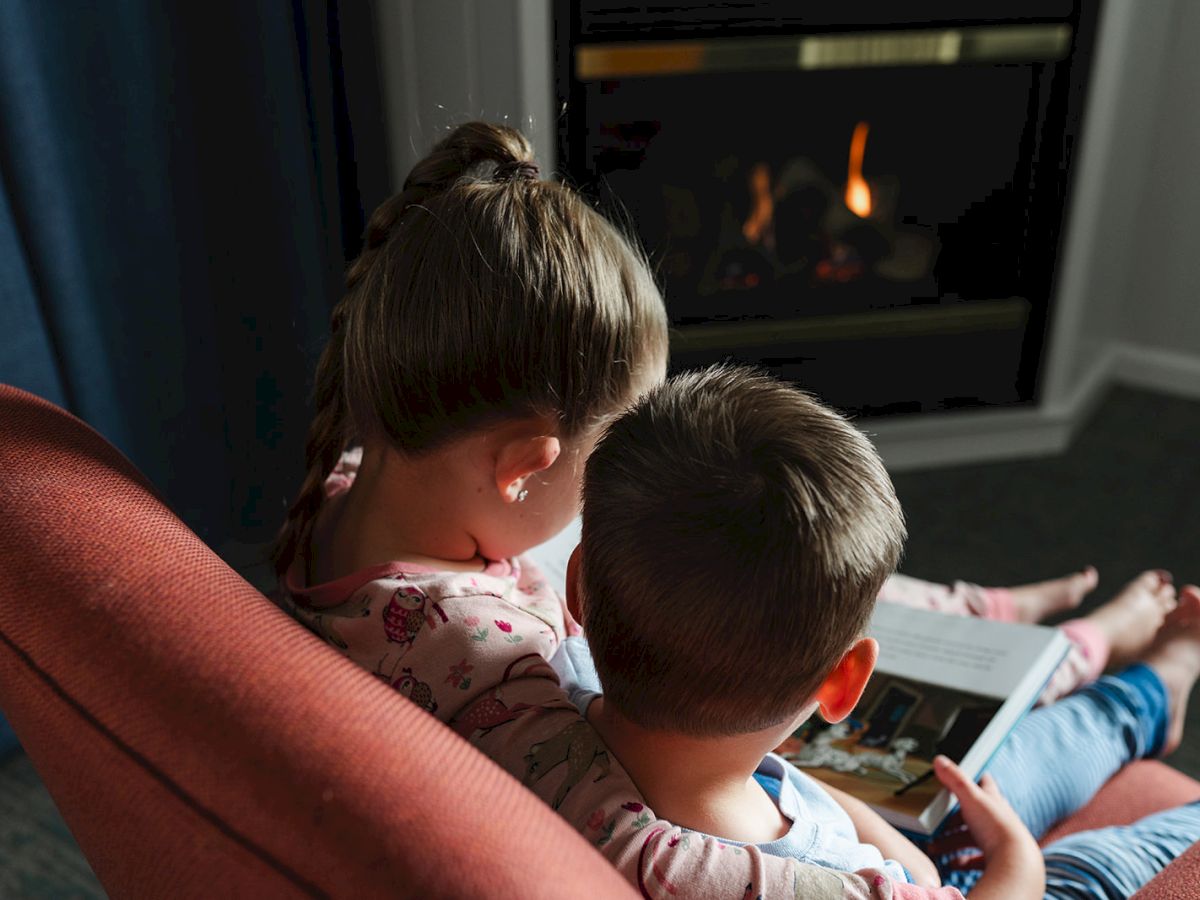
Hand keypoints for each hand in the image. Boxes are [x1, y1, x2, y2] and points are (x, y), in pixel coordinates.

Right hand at [932, 756, 1042, 898]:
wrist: (1015, 862)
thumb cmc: (997, 827)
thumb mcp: (971, 797)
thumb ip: (954, 779)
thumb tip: (940, 760)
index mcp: (993, 801)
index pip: (985, 784)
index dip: (975, 779)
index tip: (962, 777)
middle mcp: (997, 819)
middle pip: (972, 815)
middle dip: (953, 819)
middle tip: (936, 822)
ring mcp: (998, 840)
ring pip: (970, 838)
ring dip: (951, 842)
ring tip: (935, 847)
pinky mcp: (996, 860)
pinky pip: (975, 859)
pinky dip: (962, 861)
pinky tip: (951, 862)